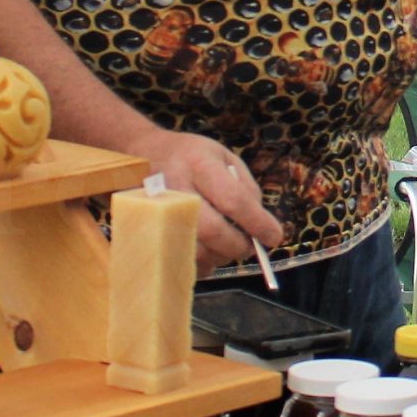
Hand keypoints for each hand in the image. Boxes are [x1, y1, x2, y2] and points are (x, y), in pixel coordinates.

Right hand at [131, 127, 286, 271]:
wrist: (141, 153)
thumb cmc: (190, 157)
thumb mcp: (224, 157)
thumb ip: (245, 188)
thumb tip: (260, 224)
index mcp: (199, 164)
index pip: (233, 200)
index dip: (257, 223)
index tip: (274, 236)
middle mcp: (175, 188)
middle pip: (211, 231)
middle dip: (237, 245)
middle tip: (251, 247)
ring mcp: (157, 212)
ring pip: (194, 251)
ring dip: (220, 257)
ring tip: (229, 246)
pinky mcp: (149, 230)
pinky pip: (178, 260)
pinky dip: (200, 263)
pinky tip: (209, 250)